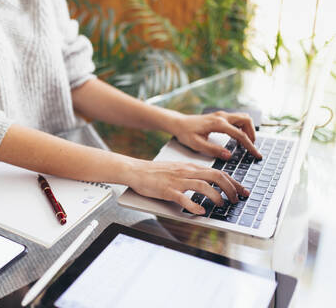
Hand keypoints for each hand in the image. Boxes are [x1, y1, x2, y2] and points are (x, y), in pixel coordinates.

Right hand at [127, 160, 249, 214]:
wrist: (137, 170)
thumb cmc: (156, 172)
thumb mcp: (178, 169)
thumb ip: (193, 175)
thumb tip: (209, 185)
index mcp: (191, 167)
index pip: (218, 172)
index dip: (234, 183)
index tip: (243, 192)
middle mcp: (187, 172)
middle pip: (216, 177)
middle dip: (231, 189)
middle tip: (237, 200)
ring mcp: (178, 181)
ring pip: (204, 186)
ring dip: (217, 196)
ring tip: (221, 205)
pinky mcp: (168, 190)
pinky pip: (184, 198)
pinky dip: (195, 205)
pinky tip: (201, 211)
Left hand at [170, 111, 261, 159]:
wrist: (178, 123)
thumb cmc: (185, 133)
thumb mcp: (197, 144)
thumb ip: (213, 150)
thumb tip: (228, 156)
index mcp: (218, 124)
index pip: (240, 135)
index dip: (250, 146)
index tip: (256, 155)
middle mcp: (222, 116)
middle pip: (246, 120)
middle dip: (252, 134)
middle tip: (251, 147)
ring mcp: (221, 115)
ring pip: (243, 117)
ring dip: (248, 129)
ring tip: (246, 143)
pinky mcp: (219, 116)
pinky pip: (236, 118)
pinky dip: (241, 127)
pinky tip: (238, 137)